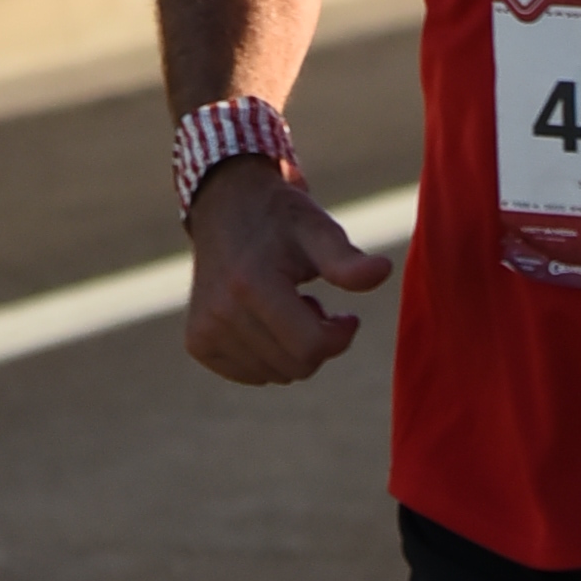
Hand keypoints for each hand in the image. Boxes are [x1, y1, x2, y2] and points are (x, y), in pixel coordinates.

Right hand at [182, 157, 394, 383]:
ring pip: (275, 374)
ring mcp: (205, 330)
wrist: (226, 206)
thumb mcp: (319, 231)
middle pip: (295, 367)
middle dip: (317, 342)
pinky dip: (268, 356)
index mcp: (251, 285)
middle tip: (313, 305)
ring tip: (286, 307)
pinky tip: (265, 320)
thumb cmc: (281, 220)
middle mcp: (221, 312)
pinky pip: (250, 374)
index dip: (339, 336)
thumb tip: (382, 271)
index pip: (311, 347)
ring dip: (292, 348)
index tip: (346, 315)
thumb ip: (347, 259)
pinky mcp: (197, 342)